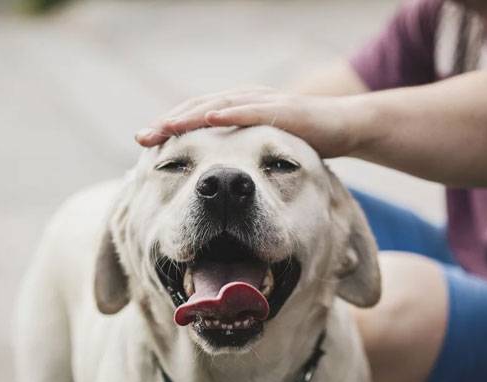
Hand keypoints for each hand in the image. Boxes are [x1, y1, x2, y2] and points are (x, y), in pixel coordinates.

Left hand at [135, 87, 358, 157]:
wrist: (345, 127)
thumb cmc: (302, 140)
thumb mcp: (264, 150)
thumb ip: (240, 155)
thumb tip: (213, 176)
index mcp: (237, 110)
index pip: (195, 118)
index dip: (169, 129)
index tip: (144, 145)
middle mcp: (245, 101)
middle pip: (198, 109)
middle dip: (169, 123)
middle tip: (142, 138)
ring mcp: (264, 102)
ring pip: (219, 105)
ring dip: (190, 115)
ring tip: (165, 127)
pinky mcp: (285, 109)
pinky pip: (253, 110)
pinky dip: (230, 112)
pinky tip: (210, 117)